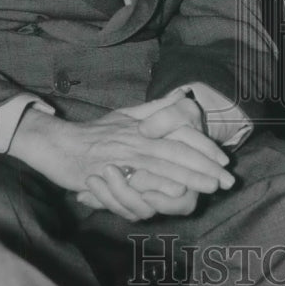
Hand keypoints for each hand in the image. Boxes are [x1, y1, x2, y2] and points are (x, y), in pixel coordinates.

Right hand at [10, 90, 234, 220]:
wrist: (56, 143)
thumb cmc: (92, 133)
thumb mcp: (126, 115)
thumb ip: (156, 108)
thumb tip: (184, 94)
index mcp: (144, 126)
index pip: (181, 135)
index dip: (204, 148)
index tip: (224, 160)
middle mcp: (138, 137)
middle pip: (178, 150)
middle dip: (206, 166)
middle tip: (229, 180)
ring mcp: (123, 153)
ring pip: (163, 164)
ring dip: (190, 176)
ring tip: (212, 186)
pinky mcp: (109, 170)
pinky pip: (137, 177)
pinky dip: (158, 183)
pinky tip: (176, 190)